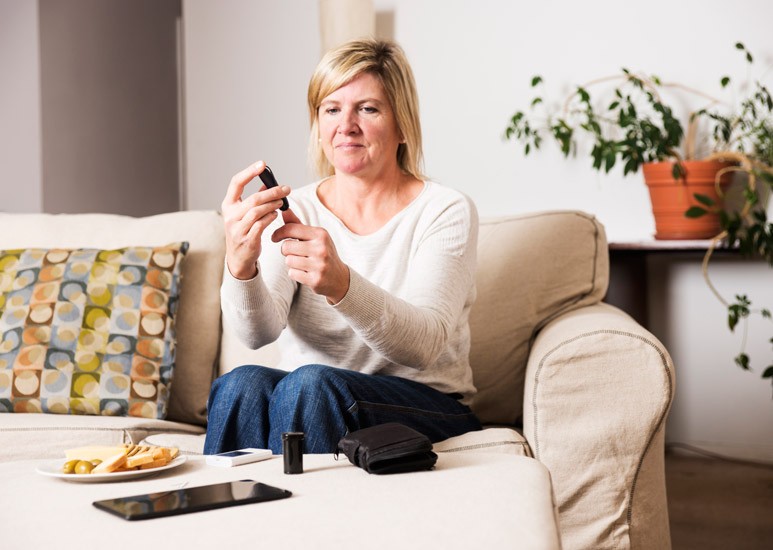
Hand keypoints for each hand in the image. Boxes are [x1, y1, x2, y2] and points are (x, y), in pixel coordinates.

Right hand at [221, 161, 291, 278]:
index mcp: (228, 205)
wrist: (239, 259)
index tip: (263, 164)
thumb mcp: (244, 214)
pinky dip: (271, 217)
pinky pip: (261, 225)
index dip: (249, 172)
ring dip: (273, 204)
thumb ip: (254, 199)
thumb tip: (267, 183)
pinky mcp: (247, 240)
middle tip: (286, 188)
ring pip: (257, 211)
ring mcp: (237, 229)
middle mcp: (230, 216)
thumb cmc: (244, 232)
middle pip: (253, 199)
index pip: (236, 183)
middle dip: (272, 192)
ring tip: (282, 202)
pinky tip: (276, 214)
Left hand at [271, 209, 350, 303]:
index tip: (275, 237)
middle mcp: (321, 248)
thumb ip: (297, 224)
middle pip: (286, 246)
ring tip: (302, 263)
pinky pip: (292, 273)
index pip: (291, 229)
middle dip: (286, 250)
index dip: (278, 233)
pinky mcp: (315, 280)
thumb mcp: (314, 236)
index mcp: (321, 234)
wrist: (339, 277)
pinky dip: (295, 273)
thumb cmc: (323, 253)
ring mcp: (319, 265)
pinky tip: (305, 272)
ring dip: (291, 262)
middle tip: (293, 252)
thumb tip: (284, 210)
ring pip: (288, 261)